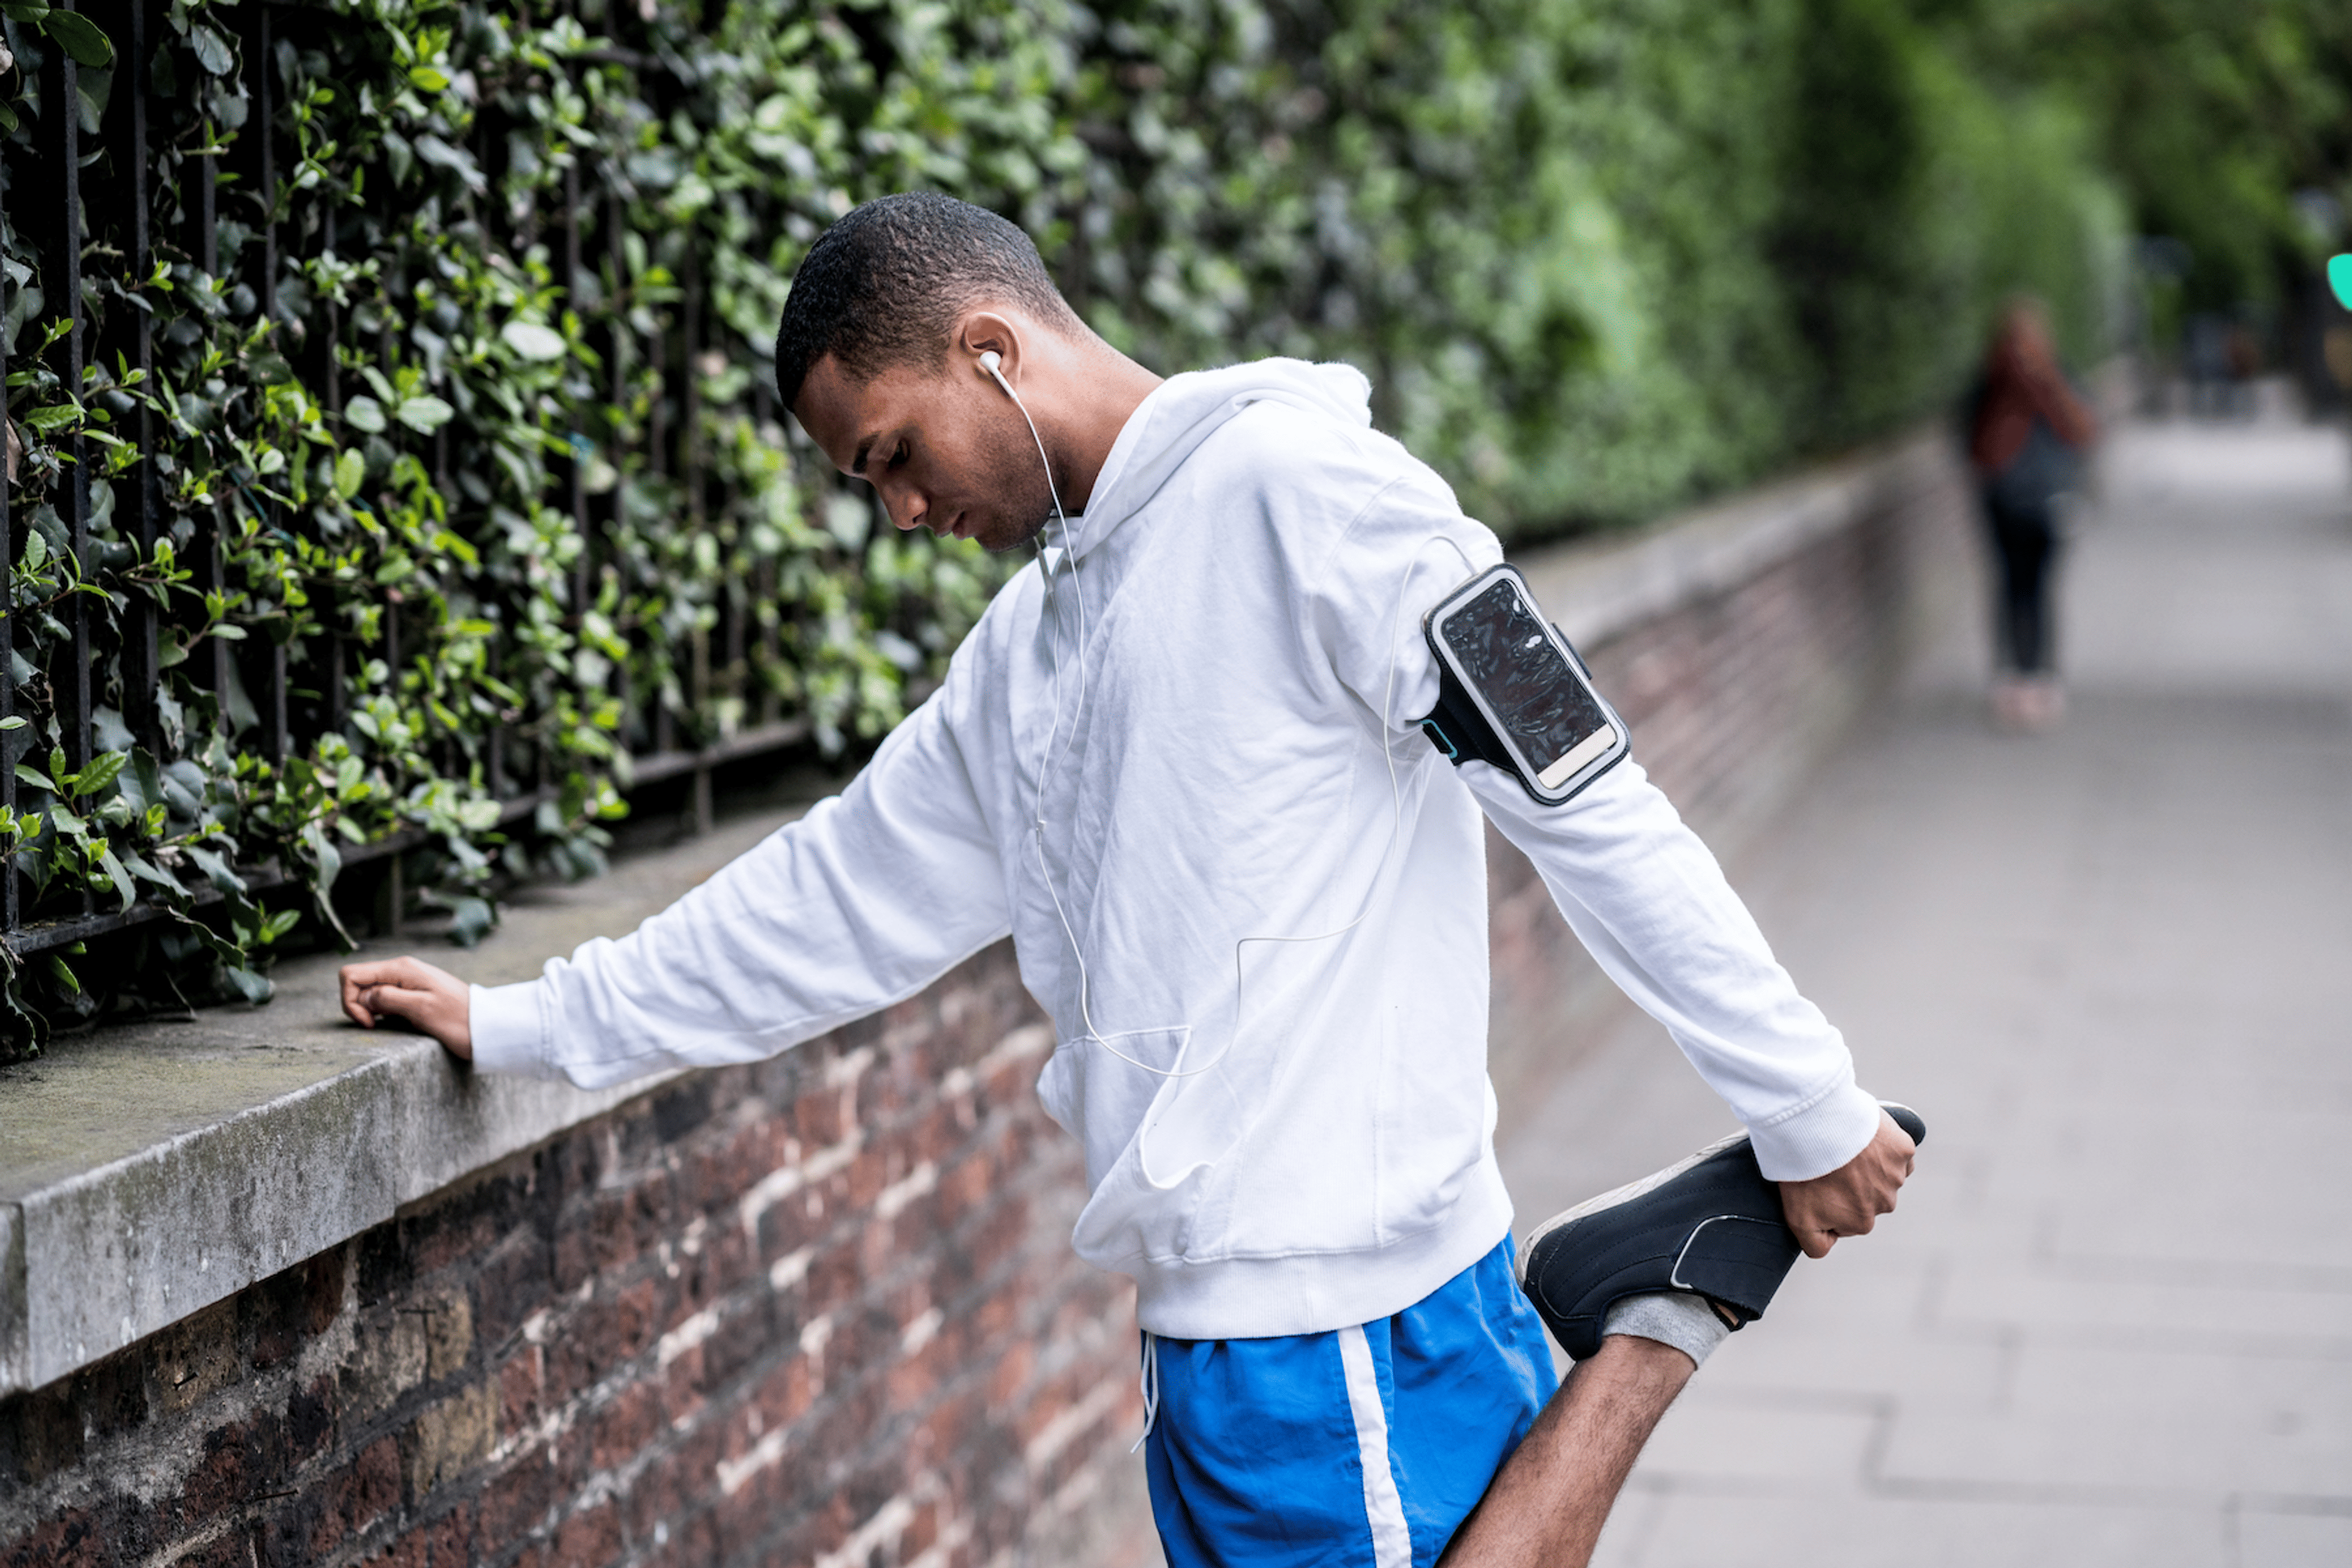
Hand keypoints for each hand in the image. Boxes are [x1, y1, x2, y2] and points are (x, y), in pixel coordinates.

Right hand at [340, 956, 472, 1058]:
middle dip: (357, 1005)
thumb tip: (363, 997)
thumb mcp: (422, 1009)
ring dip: (369, 1009)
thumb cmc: (458, 1019)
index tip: (368, 1022)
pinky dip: (382, 1011)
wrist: (486, 1026)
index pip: (351, 974)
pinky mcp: (412, 993)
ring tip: (388, 1024)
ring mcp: (407, 981)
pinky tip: (396, 1022)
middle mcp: (401, 970)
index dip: (350, 1000)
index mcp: (401, 969)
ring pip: (369, 991)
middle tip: (376, 1025)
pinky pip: (384, 998)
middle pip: (357, 981)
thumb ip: (389, 999)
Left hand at [1777, 1109, 1915, 1258]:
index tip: (1820, 1183)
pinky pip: (1896, 1152)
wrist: (1817, 1128)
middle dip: (1852, 1183)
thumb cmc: (1806, 1171)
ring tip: (1843, 1147)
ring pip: (1883, 1173)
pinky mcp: (1903, 1150)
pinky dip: (1883, 1145)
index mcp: (1862, 1222)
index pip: (1849, 1216)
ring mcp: (1896, 1176)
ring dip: (1867, 1163)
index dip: (1832, 1199)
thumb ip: (1816, 1244)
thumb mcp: (1799, 1218)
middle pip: (1867, 1196)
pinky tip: (1863, 1138)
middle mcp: (1885, 1204)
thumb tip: (1828, 1246)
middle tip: (1830, 1163)